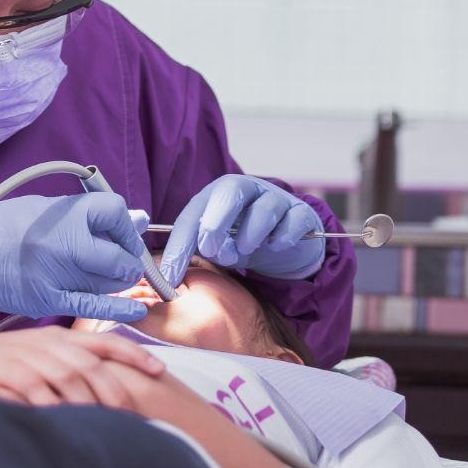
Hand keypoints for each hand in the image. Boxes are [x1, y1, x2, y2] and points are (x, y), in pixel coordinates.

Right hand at [0, 192, 152, 321]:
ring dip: (117, 283)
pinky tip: (135, 310)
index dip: (126, 227)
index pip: (114, 213)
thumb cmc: (5, 226)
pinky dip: (117, 309)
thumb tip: (135, 221)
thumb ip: (87, 215)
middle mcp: (61, 241)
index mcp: (61, 212)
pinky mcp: (46, 299)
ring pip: (107, 283)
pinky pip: (91, 306)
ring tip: (114, 279)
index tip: (125, 235)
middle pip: (117, 257)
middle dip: (128, 263)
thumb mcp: (46, 209)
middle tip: (125, 264)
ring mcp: (54, 273)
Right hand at [0, 327, 166, 407]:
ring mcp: (22, 354)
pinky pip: (34, 387)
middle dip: (116, 389)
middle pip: (92, 363)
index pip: (102, 341)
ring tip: (107, 425)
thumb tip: (105, 391)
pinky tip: (65, 421)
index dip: (133, 353)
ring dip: (89, 401)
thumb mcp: (35, 362)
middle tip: (135, 417)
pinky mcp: (0, 369)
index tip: (160, 370)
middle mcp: (43, 342)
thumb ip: (67, 370)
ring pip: (68, 375)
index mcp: (56, 338)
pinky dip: (52, 403)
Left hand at [160, 174, 324, 283]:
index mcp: (214, 195)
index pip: (192, 216)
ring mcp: (275, 197)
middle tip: (214, 251)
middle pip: (228, 192)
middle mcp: (244, 189)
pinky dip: (283, 237)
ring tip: (246, 249)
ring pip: (263, 209)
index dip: (179, 247)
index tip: (169, 278)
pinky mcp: (301, 212)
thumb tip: (166, 278)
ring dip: (251, 235)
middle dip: (216, 224)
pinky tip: (276, 246)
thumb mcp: (216, 245)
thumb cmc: (241, 240)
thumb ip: (196, 252)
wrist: (284, 242)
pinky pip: (293, 221)